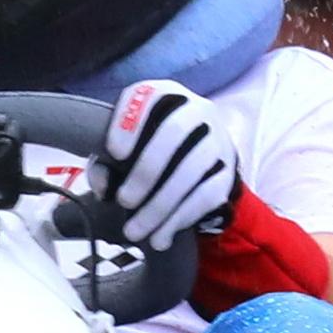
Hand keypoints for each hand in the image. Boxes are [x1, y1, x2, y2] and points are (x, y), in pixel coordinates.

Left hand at [99, 80, 238, 252]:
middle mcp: (196, 110)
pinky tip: (160, 236)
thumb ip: (104, 163)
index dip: (129, 123)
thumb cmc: (149, 151)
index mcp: (163, 95)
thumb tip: (104, 186)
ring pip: (193, 169)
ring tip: (135, 232)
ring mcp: (217, 139)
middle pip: (174, 131)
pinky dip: (180, 218)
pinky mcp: (228, 170)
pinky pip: (208, 195)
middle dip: (146, 170)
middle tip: (124, 201)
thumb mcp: (123, 149)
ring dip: (161, 205)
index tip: (114, 153)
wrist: (199, 163)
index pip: (146, 96)